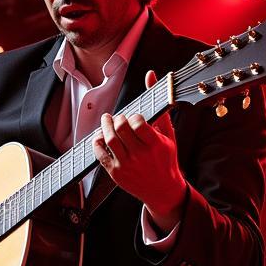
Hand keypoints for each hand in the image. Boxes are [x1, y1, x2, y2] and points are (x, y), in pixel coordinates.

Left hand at [93, 70, 186, 230]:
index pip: (138, 123)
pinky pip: (100, 154)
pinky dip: (97, 142)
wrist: (163, 189)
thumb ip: (159, 106)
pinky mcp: (116, 173)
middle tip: (118, 117)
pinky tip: (101, 137)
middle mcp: (141, 155)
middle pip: (120, 128)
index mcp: (156, 144)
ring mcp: (127, 165)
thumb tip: (151, 76)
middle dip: (117, 118)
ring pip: (108, 139)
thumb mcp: (168, 134)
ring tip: (107, 121)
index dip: (133, 117)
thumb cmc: (166, 159)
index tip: (134, 118)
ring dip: (105, 126)